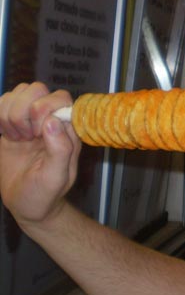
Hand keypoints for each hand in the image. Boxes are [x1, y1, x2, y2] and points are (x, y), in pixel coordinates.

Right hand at [0, 82, 80, 227]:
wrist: (25, 204)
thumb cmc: (45, 194)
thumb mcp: (55, 177)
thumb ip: (59, 150)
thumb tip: (53, 121)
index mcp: (68, 131)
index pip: (60, 99)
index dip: (43, 109)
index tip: (35, 134)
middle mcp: (52, 121)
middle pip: (36, 90)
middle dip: (23, 111)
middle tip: (24, 137)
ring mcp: (31, 121)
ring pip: (18, 93)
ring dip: (10, 114)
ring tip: (16, 138)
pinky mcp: (13, 124)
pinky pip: (3, 102)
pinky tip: (5, 134)